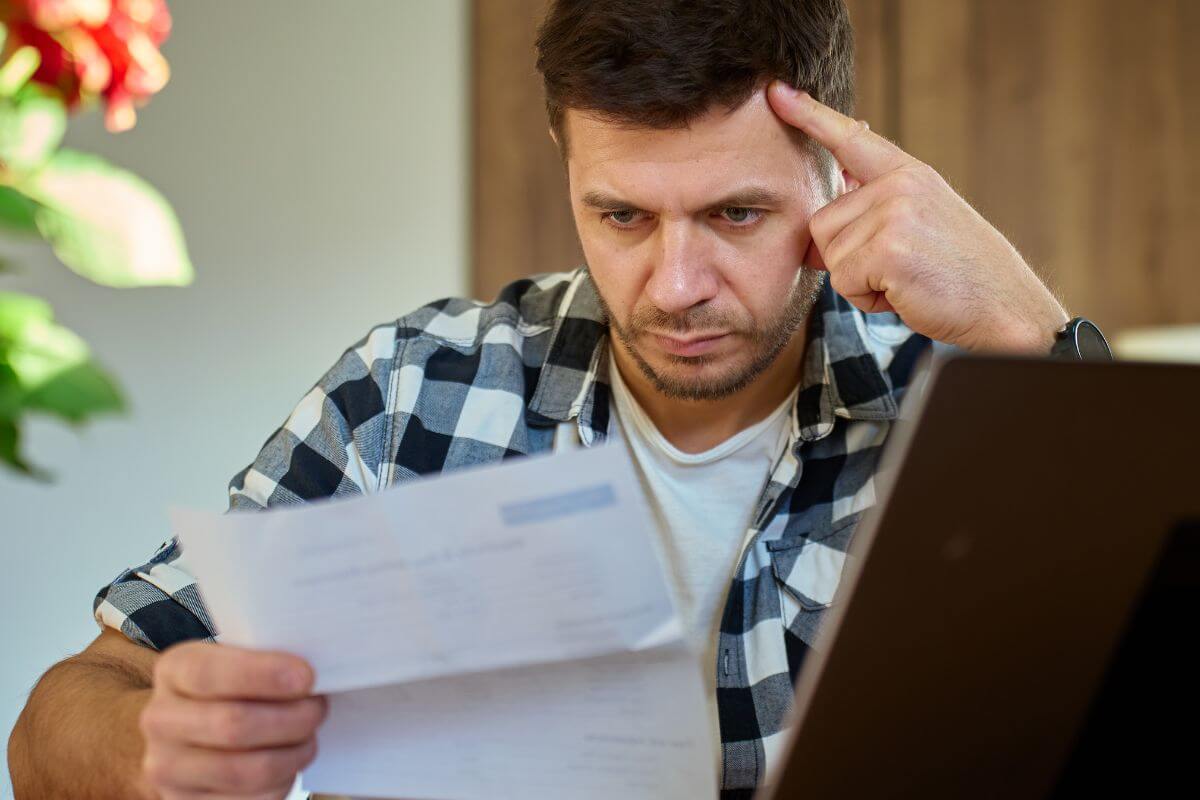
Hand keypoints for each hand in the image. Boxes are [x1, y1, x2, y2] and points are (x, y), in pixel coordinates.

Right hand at [139, 641, 325, 798]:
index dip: (262, 675)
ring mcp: (168, 768)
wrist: (194, 735)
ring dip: (293, 753)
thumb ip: (264, 658)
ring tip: (308, 737)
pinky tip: (288, 763)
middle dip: (291, 717)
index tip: (306, 677)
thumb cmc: (231, 689)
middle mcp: (161, 720)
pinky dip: (283, 782)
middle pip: (233, 725)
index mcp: (174, 671)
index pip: (209, 674)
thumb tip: (310, 675)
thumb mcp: (237, 659)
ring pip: (247, 770)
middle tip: (317, 708)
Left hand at [766, 81, 1068, 352]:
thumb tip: (821, 217)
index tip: (777, 93)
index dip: (810, 116)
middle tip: (896, 268)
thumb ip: (875, 208)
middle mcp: (900, 185)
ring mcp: (895, 213)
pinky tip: (904, 293)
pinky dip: (866, 299)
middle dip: (847, 258)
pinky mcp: (889, 249)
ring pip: (830, 255)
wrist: (1005, 307)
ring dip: (858, 281)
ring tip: (904, 280)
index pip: (850, 139)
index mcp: (908, 173)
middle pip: (822, 222)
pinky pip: (843, 281)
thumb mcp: (920, 222)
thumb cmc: (958, 274)